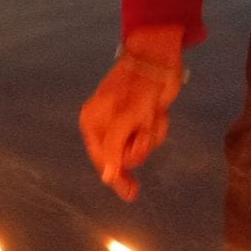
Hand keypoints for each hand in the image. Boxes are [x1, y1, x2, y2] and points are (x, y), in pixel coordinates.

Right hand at [79, 26, 184, 201]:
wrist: (158, 57)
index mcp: (92, 122)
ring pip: (139, 147)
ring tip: (153, 116)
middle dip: (138, 147)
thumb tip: (105, 177)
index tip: (131, 193)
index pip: (102, 159)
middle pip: (121, 156)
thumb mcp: (124, 119)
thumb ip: (114, 149)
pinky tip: (158, 113)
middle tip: (143, 151)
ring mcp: (125, 122)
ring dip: (151, 135)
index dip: (116, 175)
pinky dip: (157, 127)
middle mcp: (105, 125)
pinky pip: (150, 136)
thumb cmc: (137, 86)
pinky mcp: (141, 118)